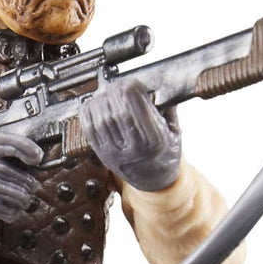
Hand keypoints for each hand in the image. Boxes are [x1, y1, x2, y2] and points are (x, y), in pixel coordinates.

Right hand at [0, 130, 42, 230]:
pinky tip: (13, 213)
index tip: (38, 157)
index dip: (24, 147)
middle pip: (4, 169)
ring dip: (17, 197)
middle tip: (35, 187)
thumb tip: (30, 163)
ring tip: (26, 201)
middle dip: (24, 180)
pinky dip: (6, 211)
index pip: (3, 142)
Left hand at [80, 76, 181, 191]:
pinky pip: (89, 128)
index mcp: (155, 141)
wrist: (154, 182)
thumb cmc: (164, 155)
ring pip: (101, 118)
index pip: (137, 107)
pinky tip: (95, 103)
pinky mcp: (102, 155)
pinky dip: (88, 111)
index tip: (132, 81)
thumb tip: (154, 84)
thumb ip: (166, 107)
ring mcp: (115, 153)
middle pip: (117, 111)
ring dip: (102, 99)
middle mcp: (133, 149)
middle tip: (118, 85)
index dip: (131, 88)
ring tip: (108, 93)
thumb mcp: (174, 131)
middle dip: (115, 92)